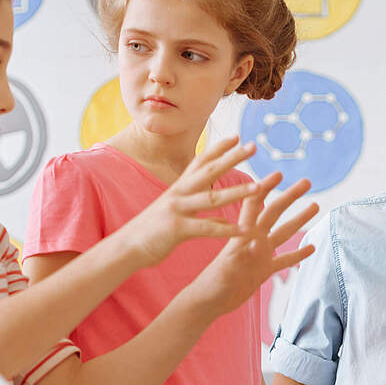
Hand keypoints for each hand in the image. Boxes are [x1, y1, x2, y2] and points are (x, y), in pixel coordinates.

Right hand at [121, 138, 265, 267]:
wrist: (126, 247)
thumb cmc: (152, 230)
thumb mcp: (175, 213)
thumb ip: (196, 208)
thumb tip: (218, 213)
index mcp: (179, 188)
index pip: (200, 161)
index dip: (218, 148)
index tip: (237, 136)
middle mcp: (179, 194)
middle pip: (209, 171)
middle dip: (232, 158)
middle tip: (253, 146)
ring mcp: (177, 210)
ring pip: (211, 198)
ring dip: (237, 192)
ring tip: (258, 187)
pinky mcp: (177, 229)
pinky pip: (207, 228)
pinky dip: (227, 229)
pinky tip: (245, 230)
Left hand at [186, 176, 318, 316]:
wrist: (208, 302)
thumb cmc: (211, 286)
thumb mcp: (226, 271)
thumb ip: (240, 257)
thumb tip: (256, 244)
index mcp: (242, 236)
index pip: (255, 205)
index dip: (265, 188)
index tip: (279, 173)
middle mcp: (254, 240)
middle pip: (275, 213)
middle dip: (290, 196)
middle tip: (307, 182)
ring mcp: (261, 255)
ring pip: (284, 233)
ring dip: (299, 220)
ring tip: (315, 206)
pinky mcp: (264, 271)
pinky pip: (284, 260)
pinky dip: (298, 254)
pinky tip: (312, 248)